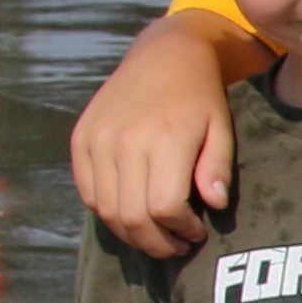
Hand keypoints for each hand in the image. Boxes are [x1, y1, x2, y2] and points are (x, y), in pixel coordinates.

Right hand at [71, 19, 239, 256]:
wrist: (162, 56)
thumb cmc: (200, 98)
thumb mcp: (221, 129)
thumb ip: (216, 168)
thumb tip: (214, 204)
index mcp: (164, 139)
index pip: (164, 208)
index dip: (181, 230)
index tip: (196, 232)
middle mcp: (124, 140)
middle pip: (132, 216)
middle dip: (156, 243)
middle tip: (176, 246)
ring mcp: (97, 139)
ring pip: (106, 210)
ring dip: (132, 234)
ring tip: (156, 235)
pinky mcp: (80, 139)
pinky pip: (88, 192)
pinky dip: (108, 212)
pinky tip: (132, 212)